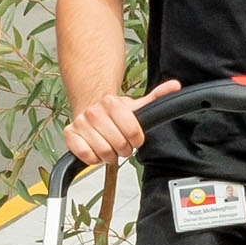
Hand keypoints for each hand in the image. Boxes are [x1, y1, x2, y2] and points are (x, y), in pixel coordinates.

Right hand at [66, 80, 180, 166]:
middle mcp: (94, 112)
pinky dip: (94, 158)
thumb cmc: (112, 111)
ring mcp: (81, 124)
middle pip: (119, 145)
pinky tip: (96, 149)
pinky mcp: (70, 135)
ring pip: (104, 153)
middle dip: (124, 149)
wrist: (89, 108)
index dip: (137, 140)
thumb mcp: (135, 105)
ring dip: (110, 155)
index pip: (133, 132)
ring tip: (109, 146)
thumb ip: (155, 97)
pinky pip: (87, 156)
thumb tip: (175, 86)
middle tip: (121, 144)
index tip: (135, 138)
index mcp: (111, 103)